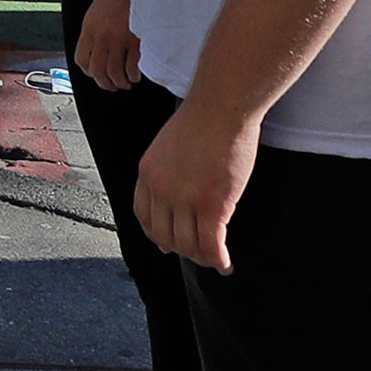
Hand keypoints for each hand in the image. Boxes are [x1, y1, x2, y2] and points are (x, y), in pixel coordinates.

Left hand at [74, 0, 140, 89]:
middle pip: (97, 71)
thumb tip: (94, 52)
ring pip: (114, 73)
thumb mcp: (96, 11)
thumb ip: (93, 32)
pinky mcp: (136, 41)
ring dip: (120, 83)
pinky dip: (134, 75)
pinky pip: (132, 68)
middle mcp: (101, 36)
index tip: (95, 74)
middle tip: (111, 85)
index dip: (88, 72)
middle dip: (104, 83)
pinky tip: (136, 75)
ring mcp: (119, 40)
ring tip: (125, 83)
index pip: (81, 60)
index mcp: (89, 29)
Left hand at [134, 98, 258, 274]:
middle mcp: (161, 190)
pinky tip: (226, 265)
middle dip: (181, 250)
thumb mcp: (170, 142)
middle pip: (164, 235)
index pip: (144, 215)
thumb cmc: (205, 116)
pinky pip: (212, 245)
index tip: (167, 245)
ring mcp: (185, 200)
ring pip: (189, 245)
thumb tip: (175, 188)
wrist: (222, 105)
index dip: (156, 234)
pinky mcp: (212, 205)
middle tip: (198, 254)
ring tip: (215, 261)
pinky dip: (218, 260)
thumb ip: (167, 166)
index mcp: (147, 173)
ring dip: (202, 258)